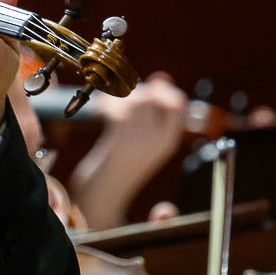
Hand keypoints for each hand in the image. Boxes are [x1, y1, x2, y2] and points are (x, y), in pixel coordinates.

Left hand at [67, 72, 188, 227]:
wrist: (100, 197)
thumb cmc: (118, 162)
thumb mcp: (141, 136)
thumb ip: (152, 108)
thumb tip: (163, 77)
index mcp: (167, 141)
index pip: (178, 103)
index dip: (158, 89)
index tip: (142, 92)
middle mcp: (157, 143)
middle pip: (153, 96)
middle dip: (132, 89)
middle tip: (119, 101)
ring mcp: (139, 146)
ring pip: (135, 102)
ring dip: (117, 97)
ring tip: (108, 108)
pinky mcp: (118, 148)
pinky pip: (119, 115)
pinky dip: (105, 107)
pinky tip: (98, 114)